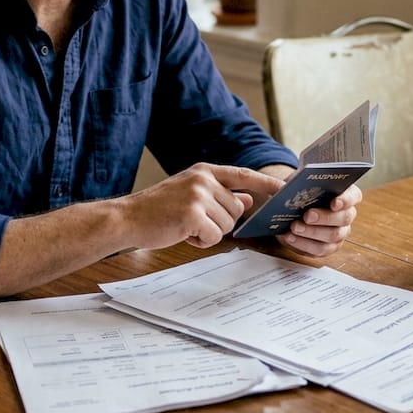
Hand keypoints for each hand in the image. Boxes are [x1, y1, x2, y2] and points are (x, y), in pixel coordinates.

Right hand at [117, 163, 286, 249]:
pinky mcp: (193, 214)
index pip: (243, 175)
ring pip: (227, 224)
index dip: (266, 183)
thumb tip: (247, 199)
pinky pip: (214, 236)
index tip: (285, 188)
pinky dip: (201, 241)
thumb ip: (219, 195)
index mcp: (204, 171)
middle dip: (220, 222)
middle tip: (192, 221)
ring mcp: (198, 195)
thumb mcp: (190, 194)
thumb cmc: (157, 209)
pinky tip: (182, 233)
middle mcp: (203, 179)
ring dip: (209, 232)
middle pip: (236, 209)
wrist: (127, 218)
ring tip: (184, 225)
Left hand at [277, 184, 361, 257]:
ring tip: (294, 227)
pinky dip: (304, 244)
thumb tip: (282, 187)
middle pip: (344, 218)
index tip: (334, 203)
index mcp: (344, 194)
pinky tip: (290, 237)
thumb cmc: (299, 193)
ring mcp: (340, 233)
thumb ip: (291, 183)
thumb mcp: (295, 184)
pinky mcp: (328, 247)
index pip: (353, 196)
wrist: (290, 211)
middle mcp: (346, 214)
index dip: (346, 200)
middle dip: (325, 217)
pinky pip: (320, 249)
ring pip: (333, 235)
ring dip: (312, 232)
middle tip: (307, 216)